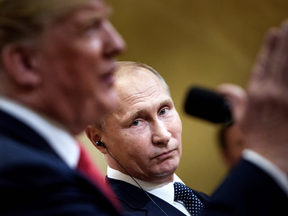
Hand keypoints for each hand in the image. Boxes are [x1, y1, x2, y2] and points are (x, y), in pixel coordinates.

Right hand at [217, 21, 287, 172]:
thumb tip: (222, 89)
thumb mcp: (241, 119)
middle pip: (278, 60)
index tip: (274, 32)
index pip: (263, 64)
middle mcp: (270, 92)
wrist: (271, 157)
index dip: (269, 47)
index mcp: (255, 94)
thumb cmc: (257, 138)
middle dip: (284, 40)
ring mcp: (286, 97)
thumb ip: (234, 100)